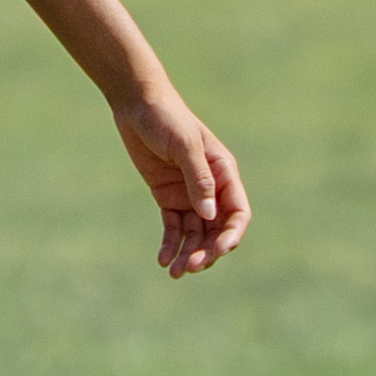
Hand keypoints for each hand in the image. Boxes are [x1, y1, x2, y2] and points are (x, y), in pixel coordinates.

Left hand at [116, 83, 250, 275]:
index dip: (231, 236)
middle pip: (216, 230)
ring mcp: (189, 194)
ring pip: (195, 233)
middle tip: (191, 268)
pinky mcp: (167, 197)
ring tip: (175, 272)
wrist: (137, 104)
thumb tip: (210, 215)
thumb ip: (199, 179)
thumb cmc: (167, 118)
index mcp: (224, 173)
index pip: (237, 213)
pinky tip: (163, 260)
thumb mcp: (185, 146)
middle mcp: (211, 188)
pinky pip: (173, 227)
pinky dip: (170, 244)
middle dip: (207, 251)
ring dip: (188, 253)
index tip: (217, 251)